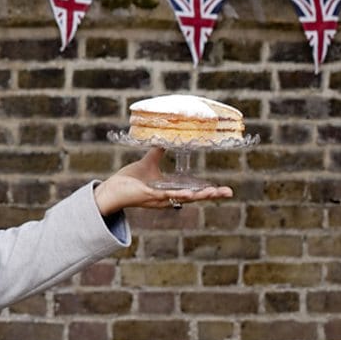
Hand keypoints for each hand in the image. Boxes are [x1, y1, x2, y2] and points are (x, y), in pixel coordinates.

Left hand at [92, 147, 232, 214]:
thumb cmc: (129, 180)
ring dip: (199, 195)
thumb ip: (157, 153)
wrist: (112, 189)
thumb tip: (165, 141)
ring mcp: (159, 198)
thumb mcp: (148, 164)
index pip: (193, 191)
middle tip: (228, 193)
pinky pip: (166, 196)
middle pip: (194, 197)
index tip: (225, 190)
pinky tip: (189, 193)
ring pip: (183, 198)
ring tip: (214, 193)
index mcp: (169, 189)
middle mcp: (167, 197)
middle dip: (210, 195)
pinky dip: (178, 195)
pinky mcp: (149, 196)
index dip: (209, 191)